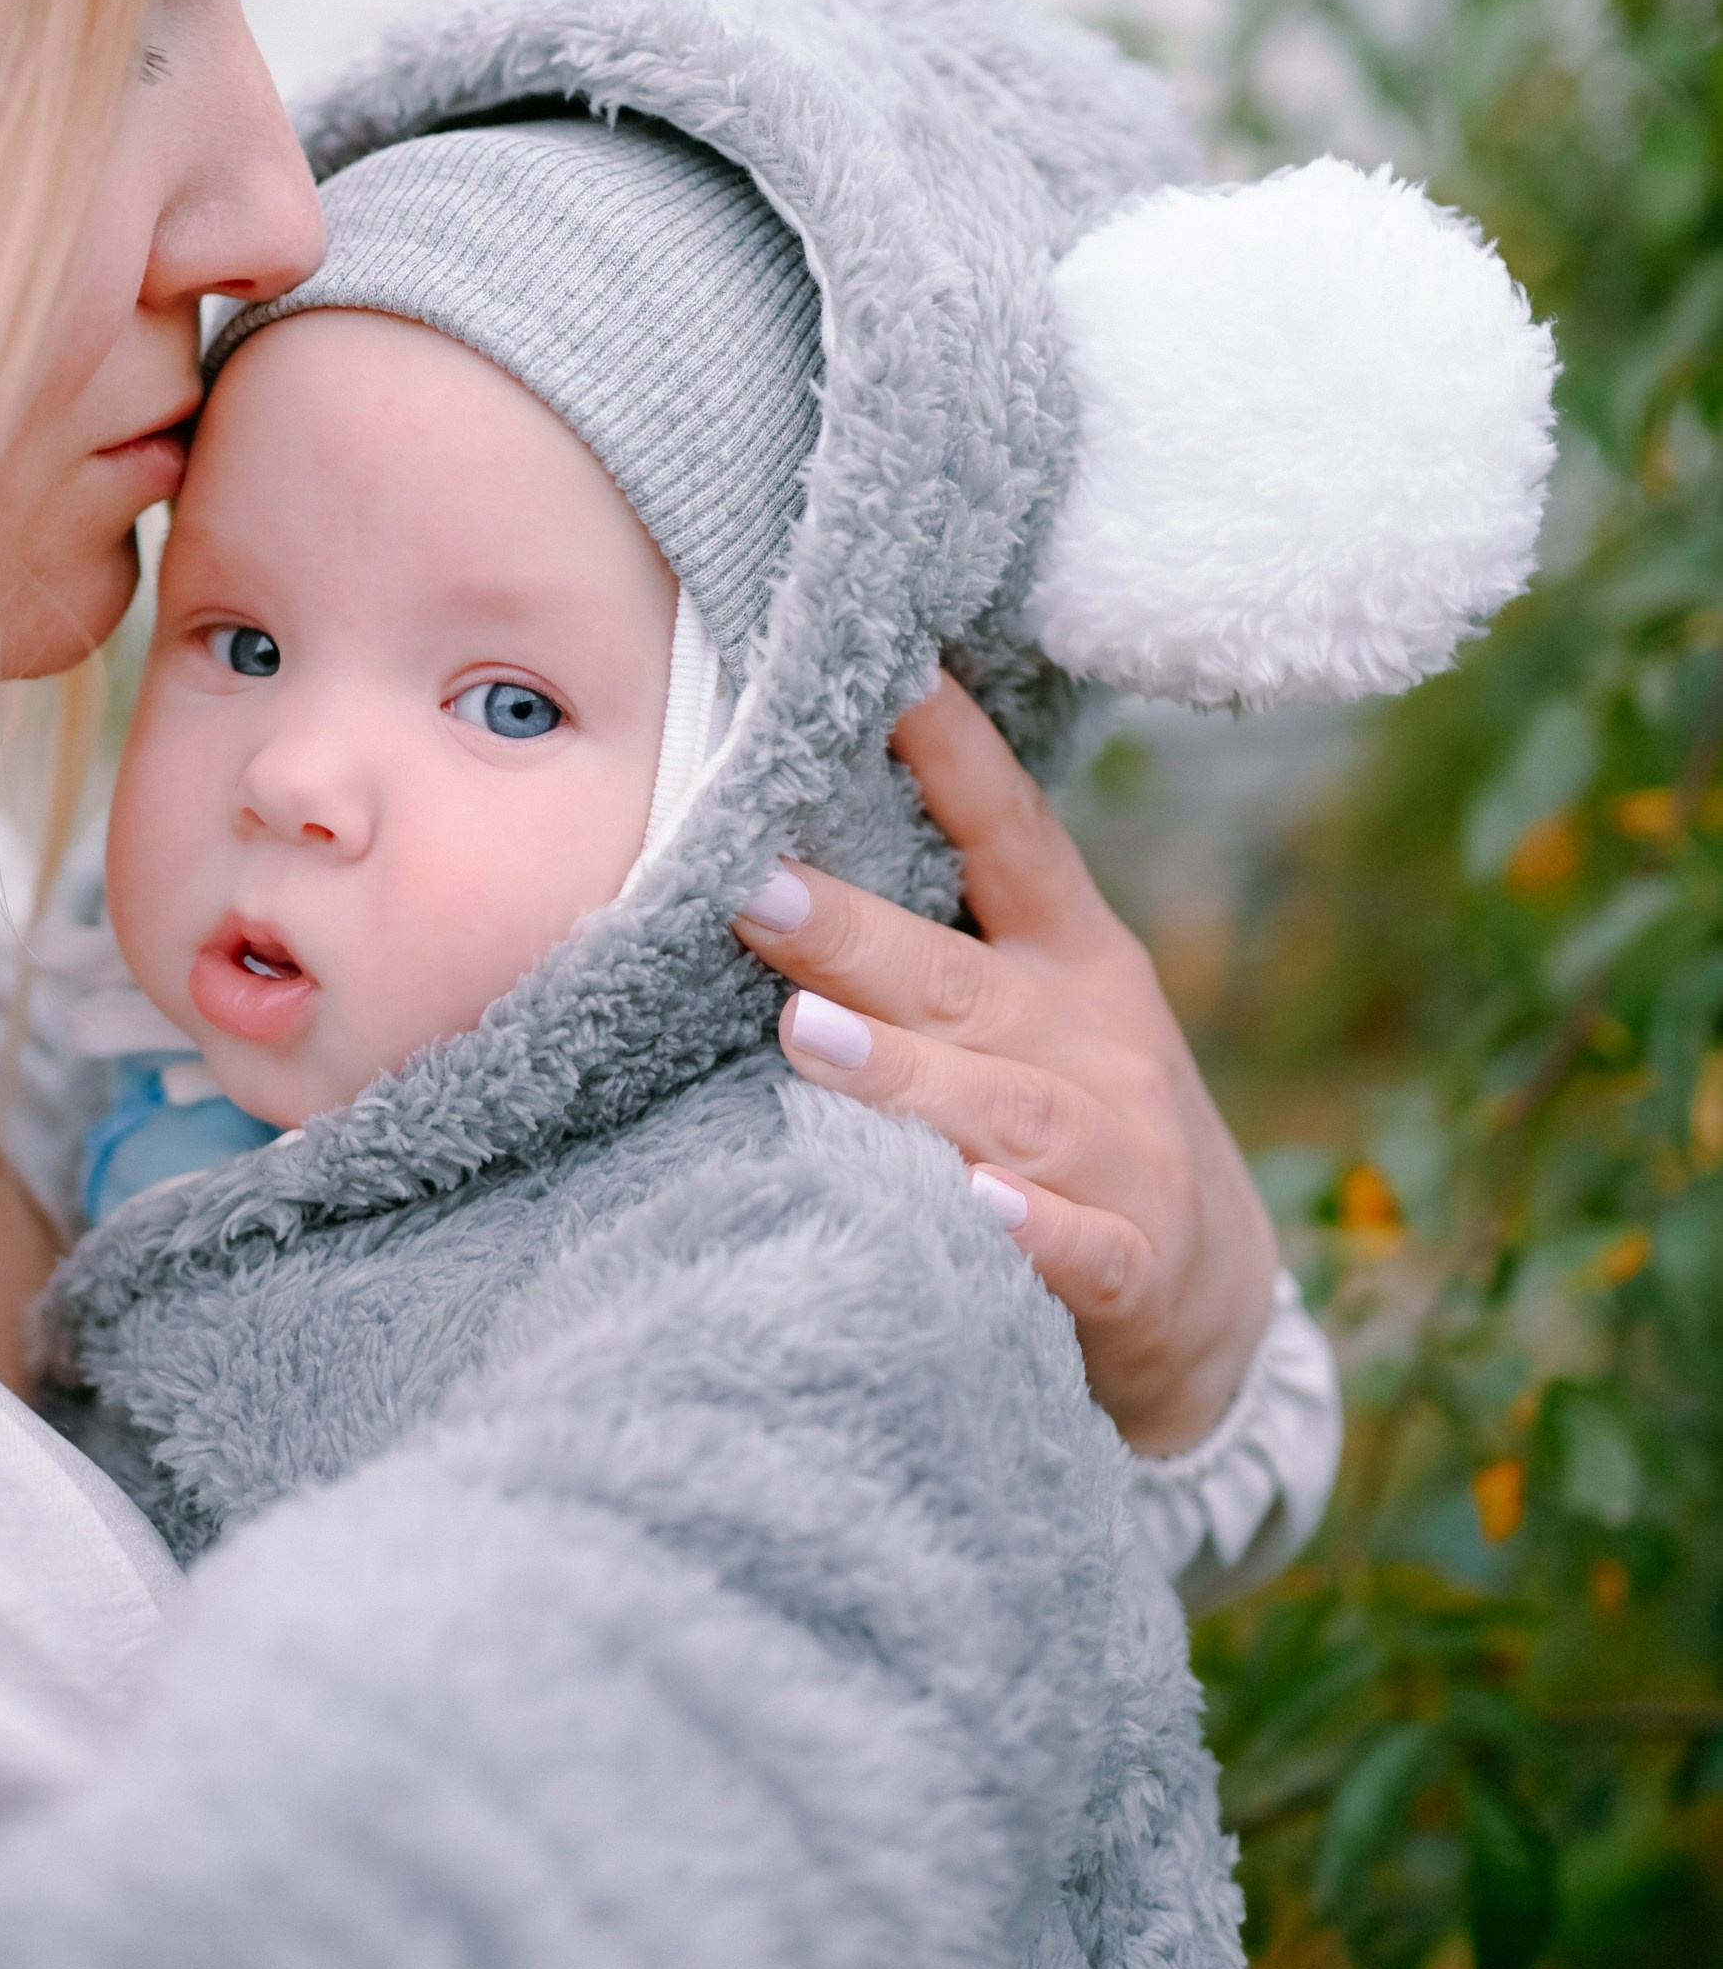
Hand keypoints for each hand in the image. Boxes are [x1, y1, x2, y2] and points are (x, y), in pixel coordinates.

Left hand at [733, 671, 1276, 1454]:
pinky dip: (1028, 1228)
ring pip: (1009, 1109)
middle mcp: (1099, 1038)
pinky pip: (1082, 1247)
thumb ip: (934, 944)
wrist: (1212, 1297)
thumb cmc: (1074, 1122)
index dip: (954, 754)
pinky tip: (971, 1204)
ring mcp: (1127, 1153)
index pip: (1013, 835)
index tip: (887, 671)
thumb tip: (777, 840)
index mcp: (1072, 955)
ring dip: (906, 1074)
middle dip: (857, 935)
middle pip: (967, 981)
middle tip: (755, 889)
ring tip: (805, 1036)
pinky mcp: (1137, 1266)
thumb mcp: (1034, 1012)